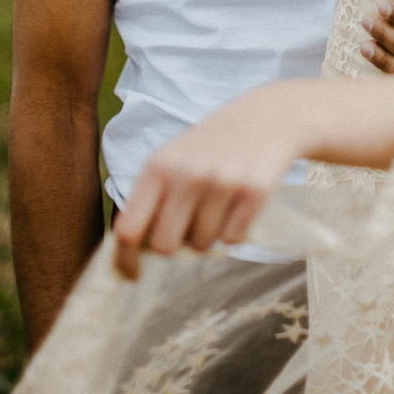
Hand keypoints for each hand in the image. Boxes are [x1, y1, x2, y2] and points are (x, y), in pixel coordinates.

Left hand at [112, 84, 304, 279]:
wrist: (267, 116)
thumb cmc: (211, 145)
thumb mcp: (173, 159)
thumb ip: (151, 199)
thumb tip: (131, 251)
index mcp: (158, 166)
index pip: (128, 228)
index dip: (126, 259)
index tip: (133, 276)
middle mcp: (186, 174)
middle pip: (164, 245)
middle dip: (175, 245)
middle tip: (189, 226)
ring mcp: (221, 183)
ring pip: (202, 246)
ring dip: (209, 234)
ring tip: (218, 203)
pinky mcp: (253, 192)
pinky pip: (233, 240)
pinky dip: (235, 230)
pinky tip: (239, 203)